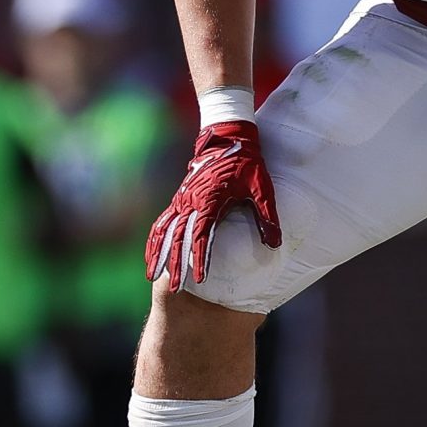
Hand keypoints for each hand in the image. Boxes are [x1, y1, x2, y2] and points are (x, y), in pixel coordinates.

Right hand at [144, 121, 280, 289]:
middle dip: (176, 264)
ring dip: (158, 253)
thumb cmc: (247, 163)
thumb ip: (267, 217)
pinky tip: (151, 254)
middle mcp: (191, 201)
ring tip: (152, 276)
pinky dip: (154, 239)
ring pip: (164, 230)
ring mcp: (182, 199)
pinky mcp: (179, 199)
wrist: (228, 137)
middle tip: (177, 288)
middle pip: (178, 237)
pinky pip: (162, 222)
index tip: (201, 279)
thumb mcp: (262, 188)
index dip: (200, 258)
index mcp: (210, 199)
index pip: (201, 234)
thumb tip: (274, 244)